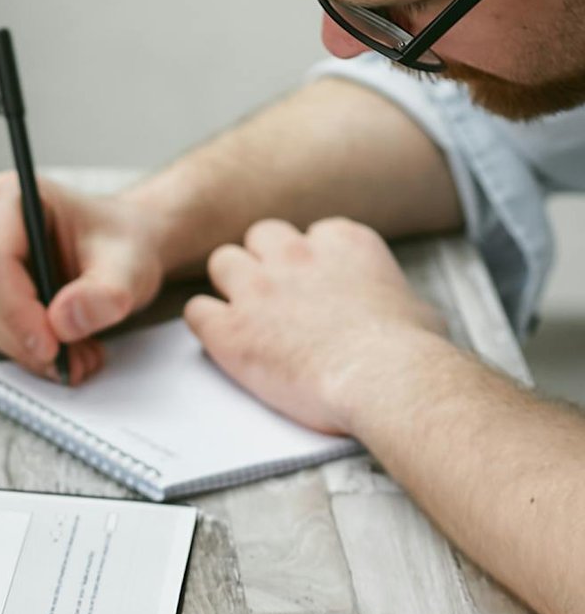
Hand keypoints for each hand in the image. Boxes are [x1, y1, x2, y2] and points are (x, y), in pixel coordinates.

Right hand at [0, 175, 169, 381]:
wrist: (119, 248)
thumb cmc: (119, 242)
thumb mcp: (129, 264)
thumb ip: (104, 291)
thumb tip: (65, 319)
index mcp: (11, 196)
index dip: (17, 311)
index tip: (51, 347)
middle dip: (25, 338)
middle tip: (73, 363)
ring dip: (26, 349)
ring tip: (78, 357)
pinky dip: (24, 349)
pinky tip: (61, 350)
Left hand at [186, 218, 444, 434]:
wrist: (385, 379)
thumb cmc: (410, 354)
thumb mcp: (418, 308)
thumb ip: (392, 297)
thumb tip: (401, 311)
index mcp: (344, 242)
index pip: (310, 234)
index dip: (308, 262)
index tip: (312, 287)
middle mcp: (296, 255)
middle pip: (260, 236)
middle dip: (263, 261)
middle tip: (271, 297)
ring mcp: (257, 287)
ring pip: (222, 262)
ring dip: (230, 286)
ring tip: (245, 317)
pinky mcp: (229, 327)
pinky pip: (196, 310)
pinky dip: (206, 324)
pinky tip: (225, 341)